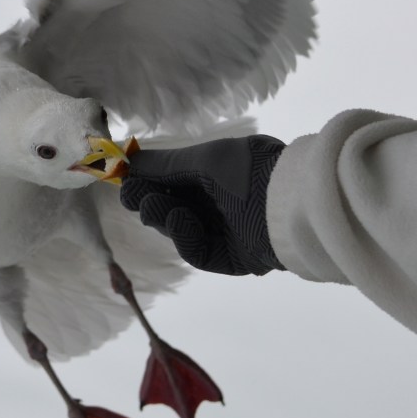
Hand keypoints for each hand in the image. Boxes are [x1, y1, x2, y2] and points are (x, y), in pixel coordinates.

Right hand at [119, 135, 285, 275]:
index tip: (124, 181)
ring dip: (163, 216)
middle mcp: (219, 203)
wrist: (291, 203)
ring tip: (155, 205)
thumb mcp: (206, 158)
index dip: (148, 182)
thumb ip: (165, 163)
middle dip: (150, 201)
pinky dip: (185, 236)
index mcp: (216, 174)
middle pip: (171, 207)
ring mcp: (224, 232)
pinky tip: (179, 219)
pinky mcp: (229, 259)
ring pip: (179, 230)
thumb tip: (128, 160)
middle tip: (133, 197)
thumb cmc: (250, 171)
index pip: (173, 181)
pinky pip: (197, 251)